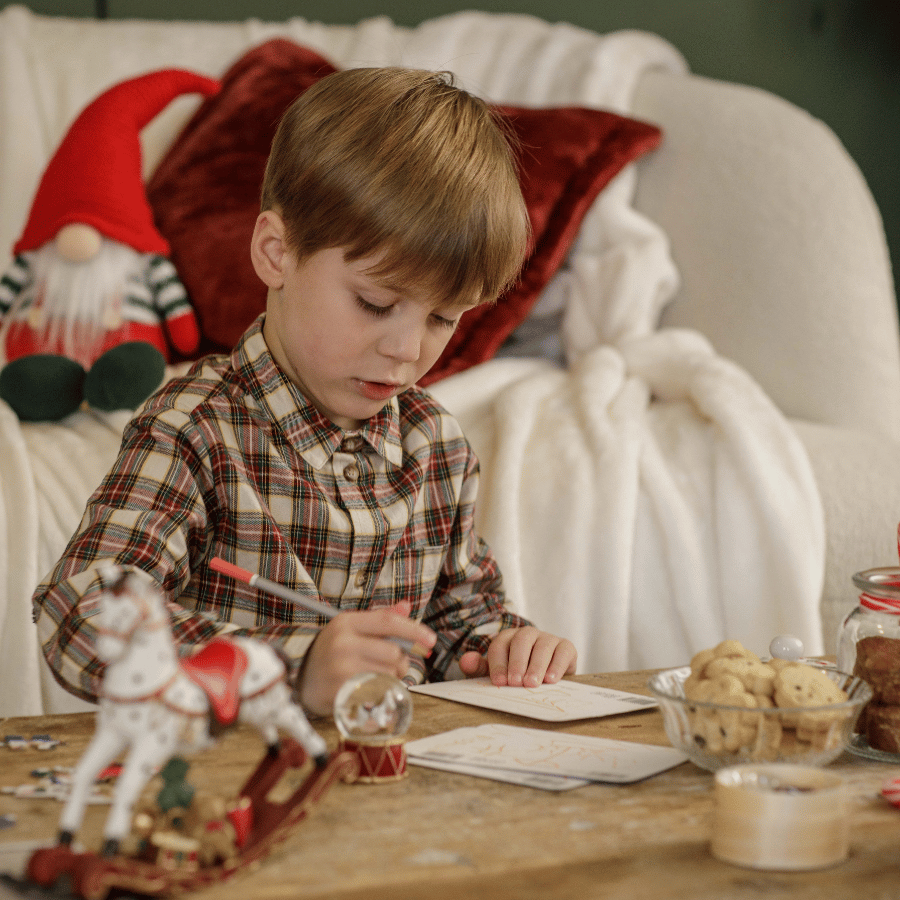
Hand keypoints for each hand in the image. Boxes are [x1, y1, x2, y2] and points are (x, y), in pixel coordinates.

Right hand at [297, 601, 435, 715]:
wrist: (302, 682)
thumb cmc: (332, 653)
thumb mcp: (351, 629)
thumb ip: (380, 619)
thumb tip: (406, 605)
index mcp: (346, 621)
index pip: (388, 622)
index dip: (414, 630)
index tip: (431, 640)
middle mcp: (342, 642)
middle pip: (393, 652)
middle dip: (399, 662)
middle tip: (390, 666)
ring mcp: (341, 668)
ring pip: (389, 674)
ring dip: (390, 679)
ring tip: (375, 678)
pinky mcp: (342, 692)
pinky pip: (379, 693)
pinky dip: (381, 693)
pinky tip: (369, 690)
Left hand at [457, 627, 576, 687]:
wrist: (548, 680)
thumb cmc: (517, 676)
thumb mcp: (498, 674)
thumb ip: (479, 668)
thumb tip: (465, 660)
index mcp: (508, 638)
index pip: (500, 645)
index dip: (498, 663)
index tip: (499, 683)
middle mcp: (528, 635)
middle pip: (521, 641)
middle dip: (517, 662)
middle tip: (516, 683)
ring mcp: (548, 639)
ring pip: (542, 645)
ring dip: (537, 665)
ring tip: (532, 684)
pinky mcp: (566, 647)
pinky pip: (562, 651)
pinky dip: (557, 665)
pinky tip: (551, 680)